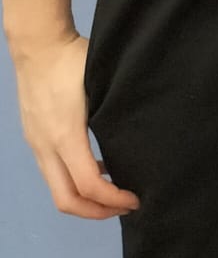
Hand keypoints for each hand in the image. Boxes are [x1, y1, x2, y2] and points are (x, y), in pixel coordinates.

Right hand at [12, 32, 138, 220]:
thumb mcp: (103, 84)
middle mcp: (46, 147)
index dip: (113, 199)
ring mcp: (36, 144)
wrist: (38, 44)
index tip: (136, 198)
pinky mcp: (34, 138)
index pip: (89, 185)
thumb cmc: (75, 59)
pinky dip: (74, 181)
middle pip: (66, 201)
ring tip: (114, 192)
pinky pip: (53, 173)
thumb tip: (142, 135)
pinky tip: (98, 167)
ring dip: (84, 199)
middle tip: (125, 207)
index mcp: (66, 136)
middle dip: (97, 212)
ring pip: (57, 189)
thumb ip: (116, 113)